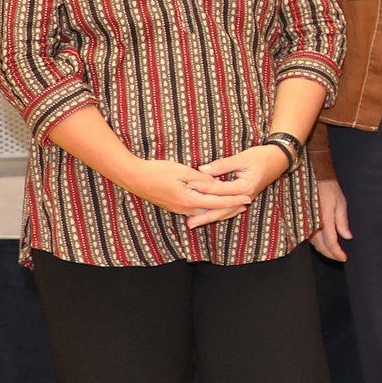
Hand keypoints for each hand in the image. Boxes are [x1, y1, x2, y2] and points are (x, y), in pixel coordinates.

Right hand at [121, 156, 255, 222]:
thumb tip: (218, 184)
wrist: (133, 177)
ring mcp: (178, 209)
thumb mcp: (183, 171)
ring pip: (204, 211)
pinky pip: (195, 209)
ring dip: (220, 208)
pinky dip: (208, 208)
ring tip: (234, 205)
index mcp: (189, 200)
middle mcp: (185, 208)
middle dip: (230, 207)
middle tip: (246, 204)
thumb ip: (202, 180)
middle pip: (213, 210)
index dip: (234, 199)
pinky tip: (212, 204)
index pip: (218, 201)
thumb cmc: (157, 171)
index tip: (248, 197)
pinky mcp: (173, 206)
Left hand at [189, 145, 289, 226]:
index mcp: (244, 187)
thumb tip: (202, 169)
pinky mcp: (246, 197)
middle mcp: (245, 196)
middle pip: (222, 209)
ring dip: (210, 218)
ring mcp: (246, 199)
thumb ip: (222, 165)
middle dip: (204, 216)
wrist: (279, 159)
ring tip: (195, 224)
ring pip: (226, 212)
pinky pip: (231, 209)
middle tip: (189, 223)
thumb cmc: (261, 157)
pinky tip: (211, 217)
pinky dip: (221, 214)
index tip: (188, 188)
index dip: (203, 188)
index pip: (219, 190)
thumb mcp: (241, 158)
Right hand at [312, 175, 351, 260]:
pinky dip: (317, 243)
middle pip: (321, 246)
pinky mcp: (303, 221)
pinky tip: (324, 244)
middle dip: (330, 254)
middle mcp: (313, 224)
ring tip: (334, 253)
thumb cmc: (329, 189)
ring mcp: (306, 223)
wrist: (314, 178)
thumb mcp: (340, 203)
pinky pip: (309, 237)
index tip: (344, 258)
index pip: (330, 242)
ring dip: (323, 250)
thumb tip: (347, 237)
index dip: (337, 252)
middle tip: (340, 257)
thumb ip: (342, 222)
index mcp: (324, 220)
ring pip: (314, 243)